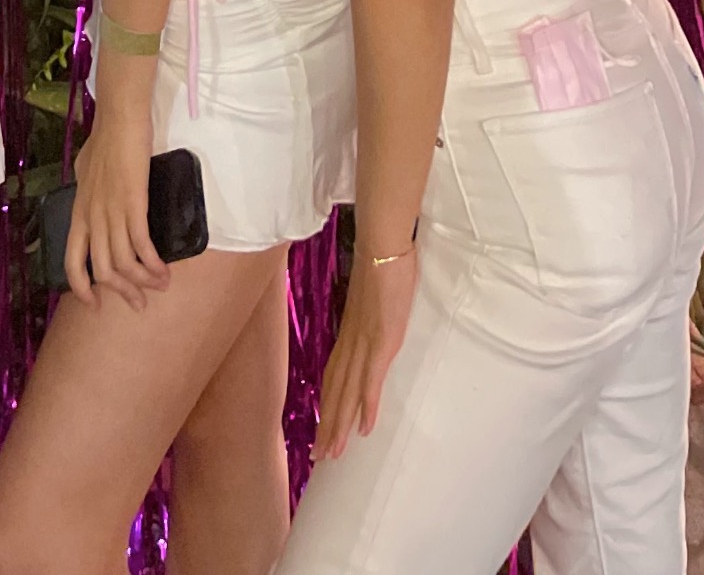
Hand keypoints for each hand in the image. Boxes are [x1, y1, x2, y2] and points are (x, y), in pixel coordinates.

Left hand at [64, 64, 166, 311]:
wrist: (118, 119)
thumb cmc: (105, 140)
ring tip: (160, 285)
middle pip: (102, 271)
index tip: (96, 304)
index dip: (82, 288)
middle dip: (123, 293)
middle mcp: (92, 217)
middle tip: (140, 302)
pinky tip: (164, 269)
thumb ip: (88, 191)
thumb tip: (93, 199)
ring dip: (143, 281)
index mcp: (80, 212)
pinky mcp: (132, 203)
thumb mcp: (86, 171)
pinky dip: (153, 263)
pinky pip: (141, 245)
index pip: (72, 262)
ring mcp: (111, 211)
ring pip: (123, 263)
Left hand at [314, 246, 417, 458]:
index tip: (321, 430)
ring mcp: (365, 342)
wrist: (383, 245)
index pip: (333, 376)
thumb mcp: (374, 298)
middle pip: (335, 390)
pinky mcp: (382, 340)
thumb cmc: (382, 266)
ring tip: (334, 453)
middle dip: (328, 425)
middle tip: (320, 458)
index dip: (328, 405)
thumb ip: (371, 316)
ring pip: (347, 391)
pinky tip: (364, 427)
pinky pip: (372, 378)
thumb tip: (374, 325)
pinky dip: (366, 404)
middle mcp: (351, 341)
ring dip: (341, 424)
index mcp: (349, 333)